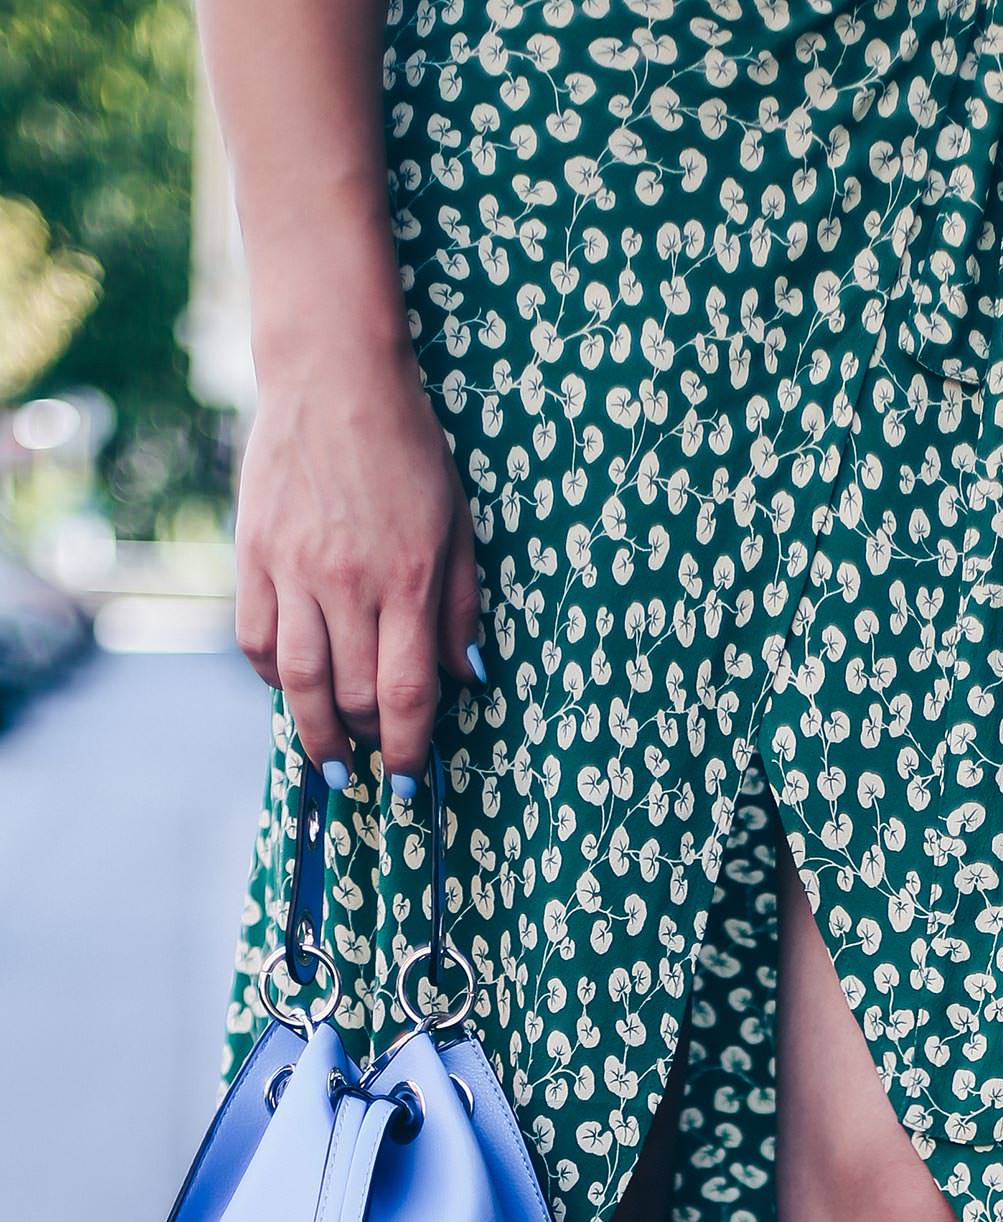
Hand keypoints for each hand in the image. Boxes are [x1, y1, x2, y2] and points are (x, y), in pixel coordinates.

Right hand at [233, 351, 481, 794]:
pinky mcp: (254, 554)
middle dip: (368, 742)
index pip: (406, 692)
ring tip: (331, 761)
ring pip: (299, 680)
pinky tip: (292, 691)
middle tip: (377, 759)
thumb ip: (462, 607)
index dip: (410, 747)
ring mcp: (294, 569)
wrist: (334, 377)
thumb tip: (466, 680)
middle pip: (351, 695)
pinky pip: (258, 640)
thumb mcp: (459, 524)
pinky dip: (274, 678)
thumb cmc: (409, 451)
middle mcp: (349, 582)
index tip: (413, 782)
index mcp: (409, 579)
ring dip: (315, 732)